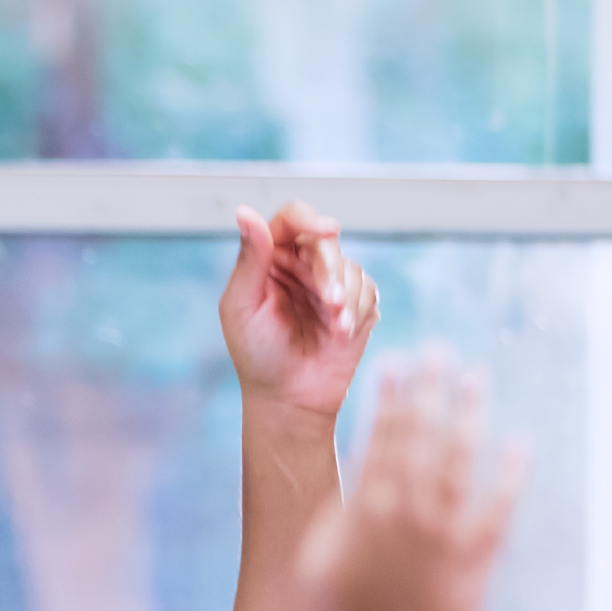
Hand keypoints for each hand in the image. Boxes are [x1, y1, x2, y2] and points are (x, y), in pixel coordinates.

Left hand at [220, 204, 379, 421]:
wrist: (290, 398)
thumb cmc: (257, 354)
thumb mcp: (243, 306)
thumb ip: (250, 259)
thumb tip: (244, 211)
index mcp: (268, 257)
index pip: (291, 219)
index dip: (310, 218)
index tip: (329, 230)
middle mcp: (300, 264)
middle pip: (326, 243)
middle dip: (331, 272)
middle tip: (330, 304)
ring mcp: (329, 283)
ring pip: (351, 267)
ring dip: (347, 297)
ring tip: (336, 328)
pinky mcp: (355, 303)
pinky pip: (368, 290)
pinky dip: (359, 310)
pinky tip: (342, 334)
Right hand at [300, 356, 520, 610]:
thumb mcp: (316, 566)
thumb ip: (334, 516)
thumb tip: (351, 474)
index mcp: (364, 513)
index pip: (379, 439)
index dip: (389, 397)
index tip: (396, 361)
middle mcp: (406, 516)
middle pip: (421, 438)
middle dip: (428, 390)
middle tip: (437, 351)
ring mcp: (444, 537)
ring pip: (459, 462)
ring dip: (467, 415)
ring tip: (474, 379)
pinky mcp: (477, 561)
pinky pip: (498, 508)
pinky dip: (509, 474)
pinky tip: (518, 442)